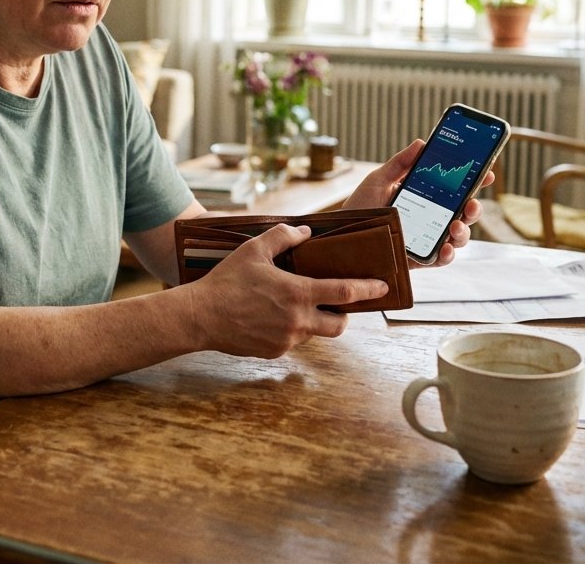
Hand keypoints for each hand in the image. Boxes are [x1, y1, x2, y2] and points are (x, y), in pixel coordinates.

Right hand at [187, 223, 387, 357]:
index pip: (345, 292)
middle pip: (339, 325)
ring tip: (294, 305)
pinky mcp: (274, 352)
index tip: (383, 287)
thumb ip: (283, 237)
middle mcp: (298, 320)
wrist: (201, 316)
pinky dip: (290, 329)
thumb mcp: (254, 249)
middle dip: (344, 315)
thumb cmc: (227, 280)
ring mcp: (287, 340)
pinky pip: (292, 341)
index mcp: (298, 293)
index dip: (368, 289)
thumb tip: (305, 232)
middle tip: (337, 303)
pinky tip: (271, 317)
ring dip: (313, 320)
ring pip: (314, 333)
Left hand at [342, 140, 494, 266]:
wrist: (340, 236)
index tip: (485, 172)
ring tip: (457, 226)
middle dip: (474, 208)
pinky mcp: (418, 259)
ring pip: (457, 237)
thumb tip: (422, 143)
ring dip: (464, 232)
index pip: (454, 189)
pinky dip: (448, 255)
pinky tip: (446, 248)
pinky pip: (440, 259)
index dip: (473, 181)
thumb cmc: (360, 207)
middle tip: (473, 203)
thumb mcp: (378, 181)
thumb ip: (400, 164)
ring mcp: (426, 239)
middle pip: (462, 213)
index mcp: (425, 197)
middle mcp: (430, 218)